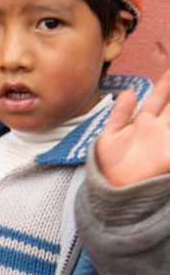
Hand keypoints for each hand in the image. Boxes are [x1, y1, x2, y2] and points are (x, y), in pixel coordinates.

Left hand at [96, 68, 169, 186]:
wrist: (112, 190)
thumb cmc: (109, 165)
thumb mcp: (110, 136)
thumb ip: (120, 113)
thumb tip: (131, 91)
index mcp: (144, 122)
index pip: (159, 97)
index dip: (166, 83)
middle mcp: (158, 129)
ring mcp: (164, 141)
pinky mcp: (167, 157)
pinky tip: (160, 120)